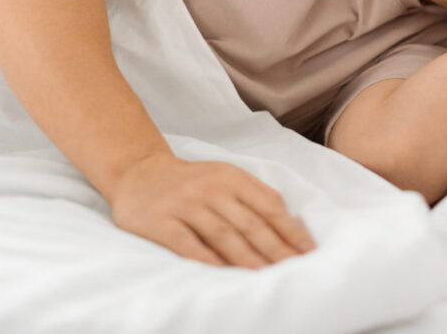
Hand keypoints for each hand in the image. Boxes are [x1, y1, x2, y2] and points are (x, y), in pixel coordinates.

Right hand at [110, 152, 315, 268]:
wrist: (138, 172)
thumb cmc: (191, 181)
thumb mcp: (224, 176)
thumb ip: (253, 196)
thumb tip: (289, 227)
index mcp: (231, 177)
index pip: (268, 204)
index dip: (290, 229)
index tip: (308, 250)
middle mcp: (211, 188)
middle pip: (249, 223)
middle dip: (275, 248)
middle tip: (295, 268)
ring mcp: (185, 204)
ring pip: (223, 234)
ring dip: (247, 257)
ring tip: (266, 275)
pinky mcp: (160, 222)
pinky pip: (187, 244)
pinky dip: (206, 259)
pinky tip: (223, 274)